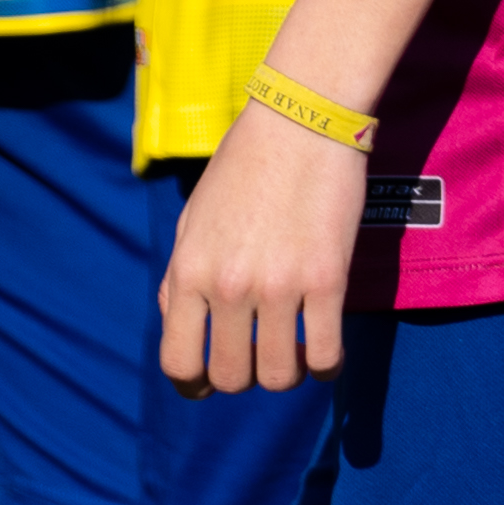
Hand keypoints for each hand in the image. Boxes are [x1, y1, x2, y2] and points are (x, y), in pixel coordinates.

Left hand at [159, 97, 367, 393]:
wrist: (300, 120)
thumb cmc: (243, 166)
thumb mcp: (193, 218)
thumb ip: (179, 274)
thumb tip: (176, 320)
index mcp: (189, 269)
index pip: (179, 361)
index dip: (192, 384)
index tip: (207, 384)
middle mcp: (230, 284)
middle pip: (233, 378)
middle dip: (244, 378)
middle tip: (256, 356)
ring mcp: (280, 285)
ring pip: (281, 374)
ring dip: (286, 374)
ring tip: (291, 351)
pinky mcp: (327, 280)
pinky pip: (325, 356)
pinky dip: (325, 367)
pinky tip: (323, 352)